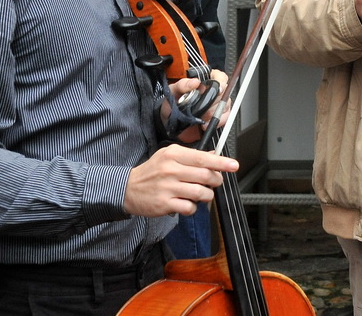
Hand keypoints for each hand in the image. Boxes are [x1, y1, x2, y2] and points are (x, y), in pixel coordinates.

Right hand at [123, 143, 237, 216]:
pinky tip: (187, 203)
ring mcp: (167, 187)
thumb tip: (213, 155)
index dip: (221, 162)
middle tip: (215, 182)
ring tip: (201, 194)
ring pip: (200, 193)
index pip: (202, 158)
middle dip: (216, 181)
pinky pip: (189, 208)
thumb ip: (191, 156)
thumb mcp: (168, 156)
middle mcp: (171, 170)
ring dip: (207, 195)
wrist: (128, 189)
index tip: (234, 165)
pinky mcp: (164, 204)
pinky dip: (193, 208)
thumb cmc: (152, 172)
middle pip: (205, 176)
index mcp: (173, 155)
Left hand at [164, 70, 230, 143]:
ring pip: (225, 106)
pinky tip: (205, 123)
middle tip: (201, 106)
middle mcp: (213, 92)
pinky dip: (217, 121)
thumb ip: (182, 84)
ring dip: (213, 112)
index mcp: (205, 82)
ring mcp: (217, 105)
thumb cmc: (172, 105)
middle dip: (213, 101)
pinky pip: (225, 118)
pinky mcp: (218, 117)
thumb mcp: (173, 92)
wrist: (170, 123)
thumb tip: (195, 82)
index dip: (220, 82)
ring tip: (201, 116)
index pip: (220, 77)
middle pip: (224, 92)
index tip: (216, 89)